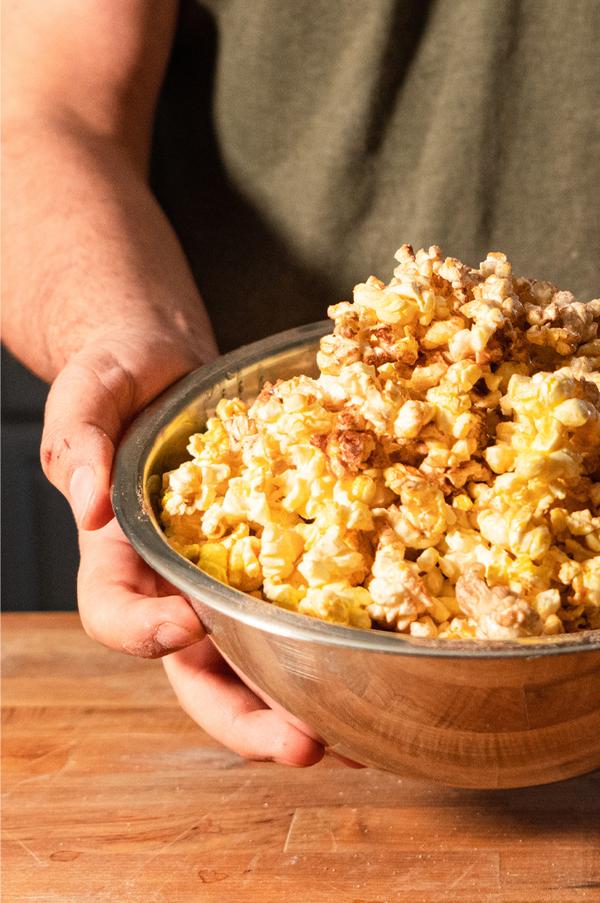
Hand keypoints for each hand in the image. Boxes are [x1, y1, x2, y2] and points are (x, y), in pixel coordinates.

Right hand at [41, 328, 324, 765]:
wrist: (173, 370)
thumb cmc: (119, 377)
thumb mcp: (88, 395)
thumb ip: (79, 441)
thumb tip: (87, 505)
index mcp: (118, 558)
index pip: (116, 616)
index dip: (145, 633)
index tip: (188, 624)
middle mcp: (175, 588)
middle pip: (199, 676)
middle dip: (247, 719)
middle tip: (304, 745)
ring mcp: (229, 583)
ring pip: (259, 665)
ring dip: (305, 710)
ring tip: (364, 741)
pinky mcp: (276, 564)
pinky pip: (302, 614)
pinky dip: (336, 650)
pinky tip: (384, 671)